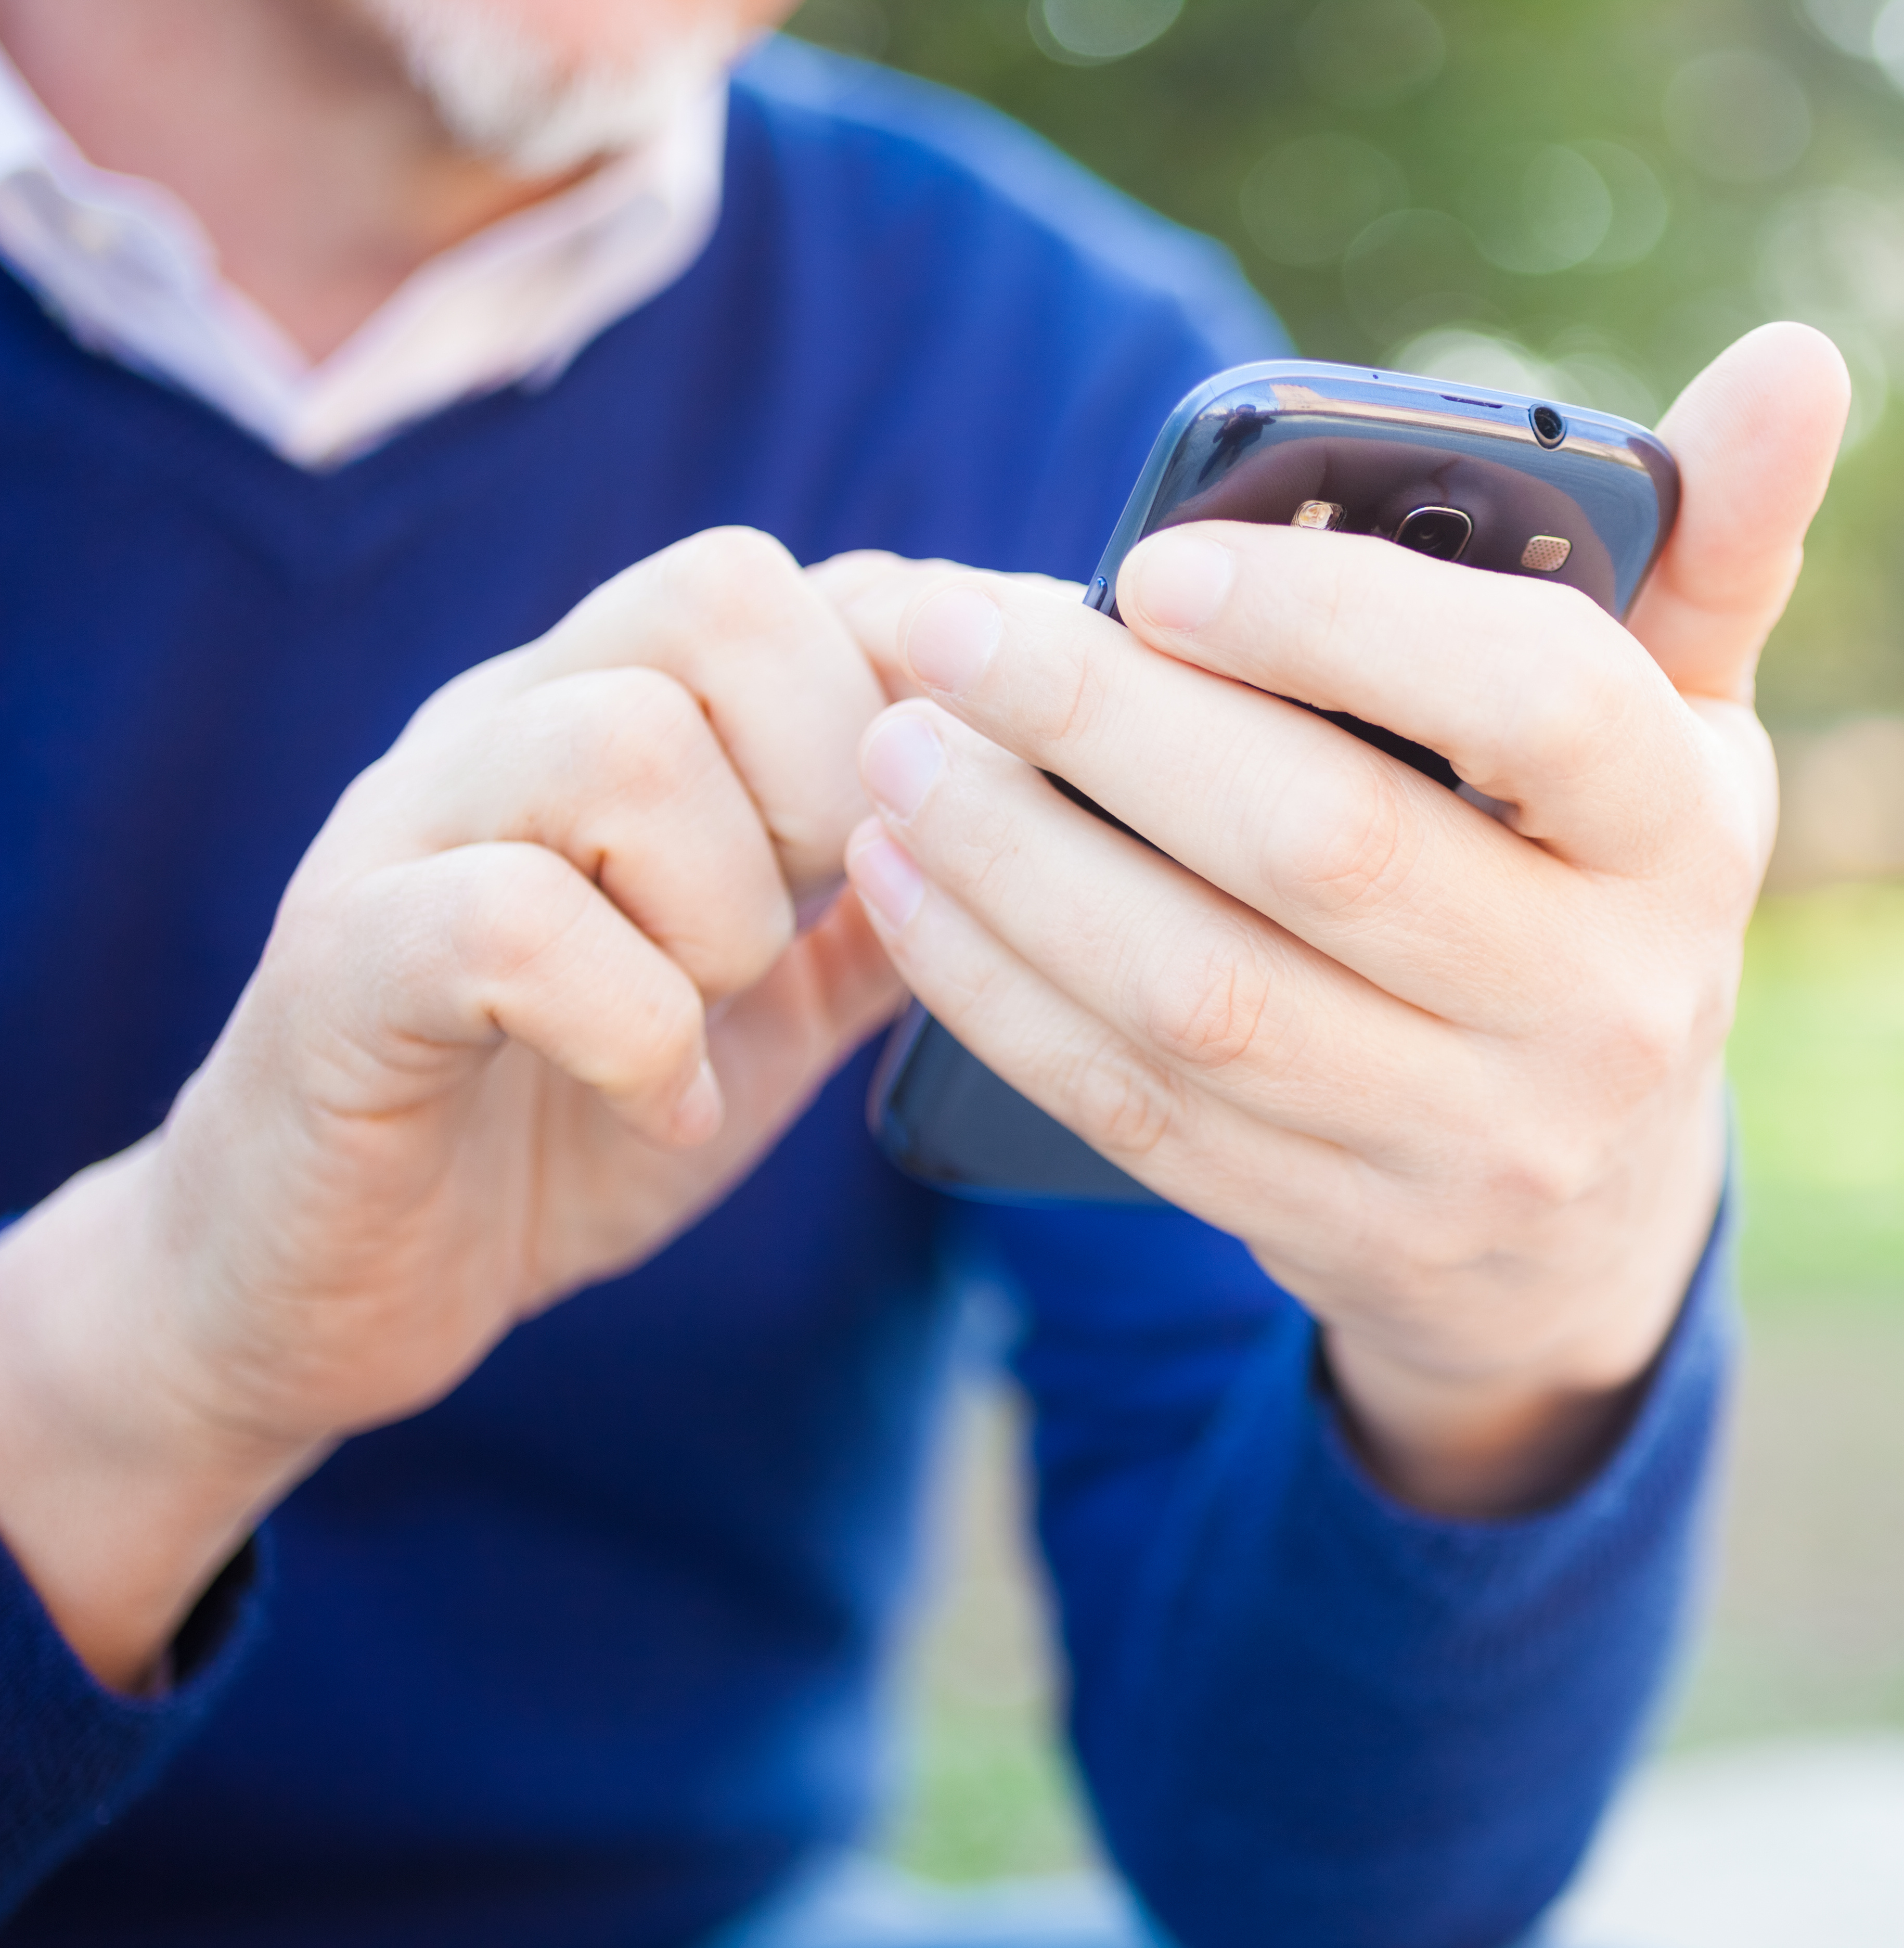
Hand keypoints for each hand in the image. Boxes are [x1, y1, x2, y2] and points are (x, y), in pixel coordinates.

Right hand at [0, 529, 908, 1687]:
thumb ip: (889, 907)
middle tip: (810, 915)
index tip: (1002, 777)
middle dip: (828, 767)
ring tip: (714, 1013)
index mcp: (616, 712)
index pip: (799, 579)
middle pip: (723, 593)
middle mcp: (510, 725)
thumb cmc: (566, 1122)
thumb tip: (1051, 820)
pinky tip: (661, 1098)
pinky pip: (512, 923)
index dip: (933, 662)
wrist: (333, 1282)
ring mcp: (413, 827)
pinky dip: (633, 1030)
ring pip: (625, 743)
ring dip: (726, 907)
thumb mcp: (774, 1001)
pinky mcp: (345, 962)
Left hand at [827, 326, 1848, 1514]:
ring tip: (893, 749)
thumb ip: (1716, 543)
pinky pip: (1136, 1110)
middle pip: (1325, 852)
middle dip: (1106, 729)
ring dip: (1015, 866)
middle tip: (946, 625)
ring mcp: (1468, 1140)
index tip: (1156, 562)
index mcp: (1680, 838)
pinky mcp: (1336, 1228)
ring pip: (1201, 998)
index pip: (1541, 707)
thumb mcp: (1686, 731)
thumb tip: (1797, 354)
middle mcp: (1600, 1003)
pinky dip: (1002, 994)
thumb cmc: (1605, 891)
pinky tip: (906, 888)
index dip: (1343, 624)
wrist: (1589, 1214)